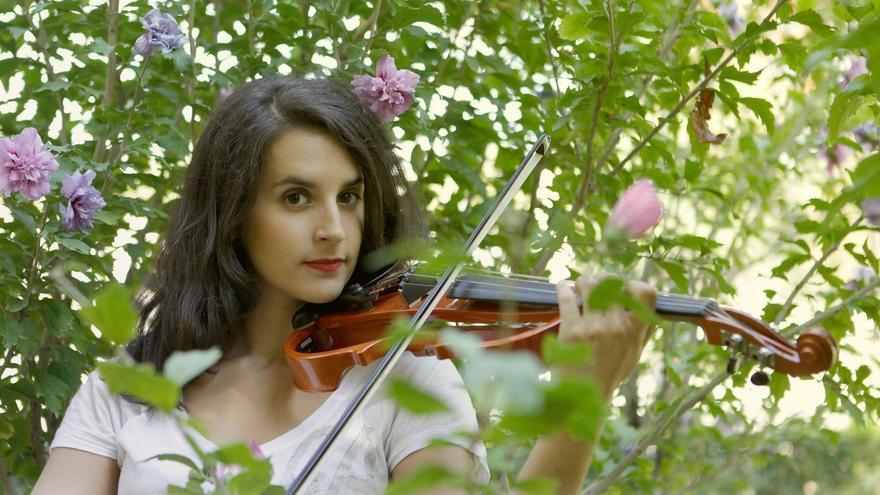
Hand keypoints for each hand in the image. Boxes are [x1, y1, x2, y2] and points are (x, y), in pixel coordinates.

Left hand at [555, 275, 656, 399]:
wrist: (584, 396)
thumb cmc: (610, 373)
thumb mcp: (634, 354)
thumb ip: (642, 331)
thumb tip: (650, 307)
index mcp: (635, 331)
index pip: (645, 292)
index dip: (634, 284)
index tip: (624, 289)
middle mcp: (616, 326)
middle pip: (612, 282)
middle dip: (603, 279)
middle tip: (597, 284)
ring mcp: (593, 327)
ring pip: (589, 284)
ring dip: (584, 281)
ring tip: (580, 286)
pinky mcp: (571, 330)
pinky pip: (567, 297)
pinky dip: (564, 287)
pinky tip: (564, 286)